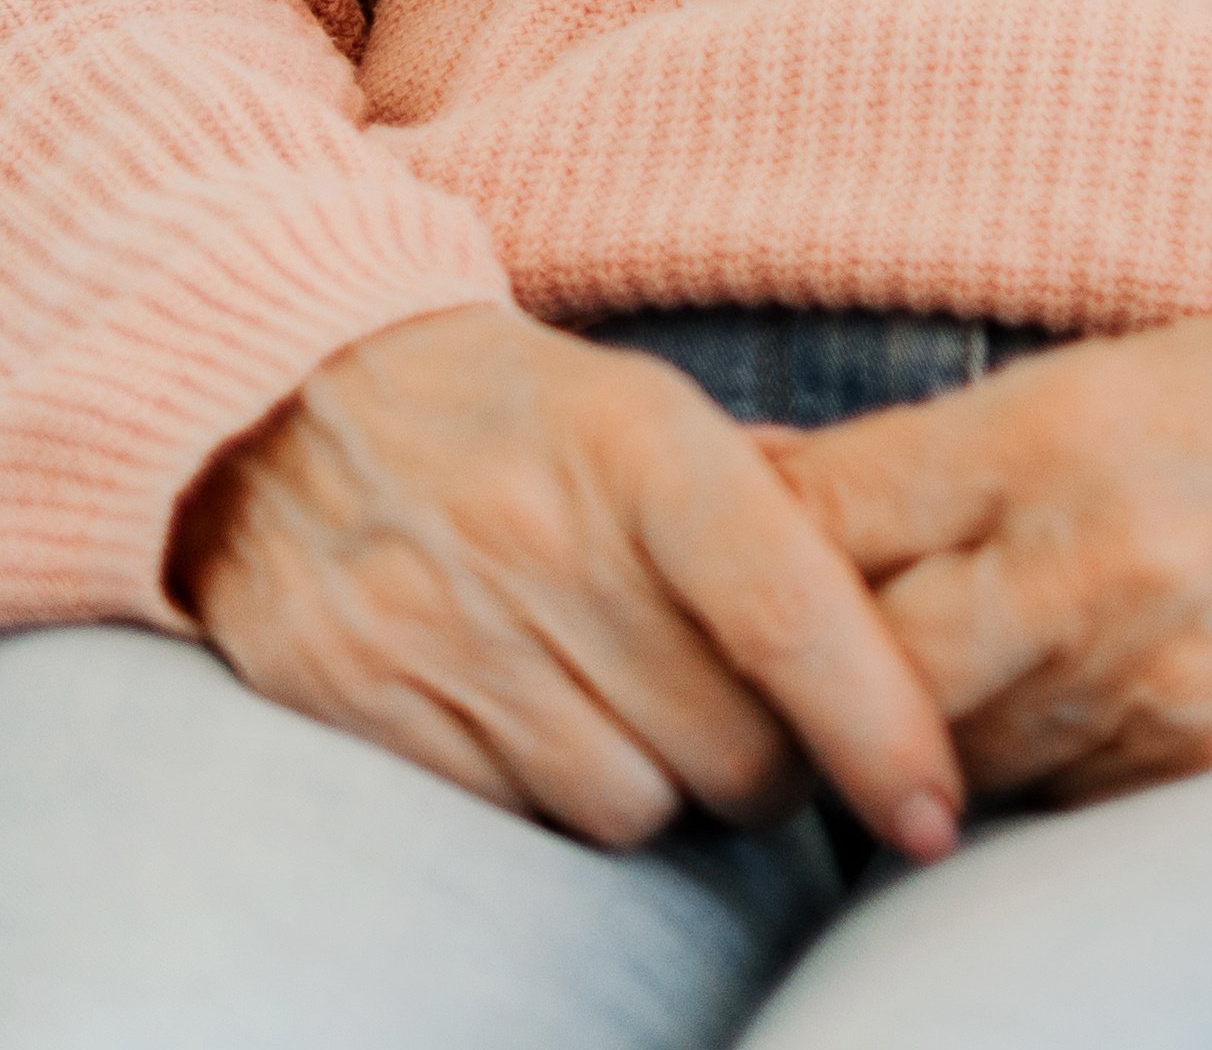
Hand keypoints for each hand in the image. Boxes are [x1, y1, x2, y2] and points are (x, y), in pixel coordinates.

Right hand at [177, 303, 964, 857]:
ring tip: (637, 720)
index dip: (880, 729)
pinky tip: (543, 729)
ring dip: (659, 793)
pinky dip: (550, 799)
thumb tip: (906, 582)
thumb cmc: (508, 411)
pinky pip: (511, 818)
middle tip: (759, 733)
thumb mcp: (644, 406)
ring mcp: (442, 624)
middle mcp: (544, 538)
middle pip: (726, 747)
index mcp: (642, 447)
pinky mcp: (354, 696)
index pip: (790, 620)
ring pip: (627, 806)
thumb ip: (775, 496)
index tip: (932, 806)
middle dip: (773, 770)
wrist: (279, 393)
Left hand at [781, 290, 1211, 811]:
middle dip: (812, 665)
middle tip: (799, 653)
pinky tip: (1055, 713)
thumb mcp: (1136, 371)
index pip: (822, 515)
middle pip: (852, 659)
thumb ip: (965, 446)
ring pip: (940, 748)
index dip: (750, 542)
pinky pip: (1048, 794)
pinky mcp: (1200, 765)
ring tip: (936, 677)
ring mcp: (1144, 679)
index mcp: (1059, 426)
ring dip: (914, 728)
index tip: (728, 551)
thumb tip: (786, 485)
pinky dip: (1023, 766)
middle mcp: (1086, 560)